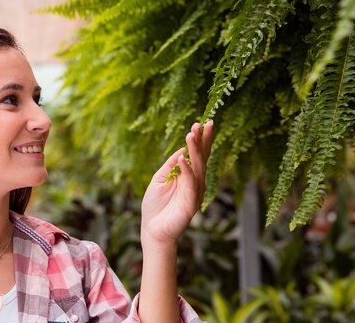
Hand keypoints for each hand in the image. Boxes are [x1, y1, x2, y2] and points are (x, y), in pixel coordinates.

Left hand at [140, 121, 213, 246]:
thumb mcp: (160, 178)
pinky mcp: (190, 204)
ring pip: (197, 168)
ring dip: (194, 151)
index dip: (201, 140)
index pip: (198, 155)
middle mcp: (195, 183)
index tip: (202, 123)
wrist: (152, 230)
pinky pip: (190, 184)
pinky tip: (182, 158)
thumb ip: (170, 165)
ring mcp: (195, 193)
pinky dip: (186, 171)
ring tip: (191, 135)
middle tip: (202, 124)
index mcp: (188, 176)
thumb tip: (181, 150)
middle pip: (202, 158)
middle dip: (202, 141)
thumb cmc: (155, 206)